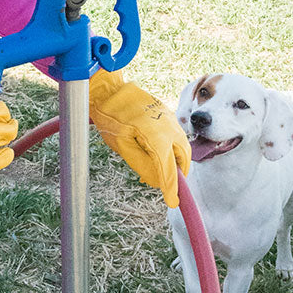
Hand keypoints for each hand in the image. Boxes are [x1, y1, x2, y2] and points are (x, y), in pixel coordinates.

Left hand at [89, 70, 190, 207]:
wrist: (109, 90)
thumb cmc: (111, 117)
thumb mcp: (122, 146)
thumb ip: (142, 164)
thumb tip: (156, 181)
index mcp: (157, 135)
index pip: (168, 168)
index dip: (171, 187)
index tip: (174, 202)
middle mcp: (168, 126)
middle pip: (183, 156)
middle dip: (179, 172)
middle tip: (170, 186)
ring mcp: (169, 117)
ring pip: (182, 144)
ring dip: (176, 159)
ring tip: (164, 170)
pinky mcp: (166, 113)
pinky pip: (175, 134)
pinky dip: (172, 147)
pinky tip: (159, 152)